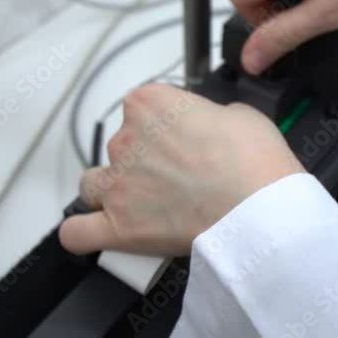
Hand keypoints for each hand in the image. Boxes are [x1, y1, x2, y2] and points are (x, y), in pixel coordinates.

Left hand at [59, 83, 303, 256]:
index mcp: (151, 103)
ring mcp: (118, 184)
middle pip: (120, 146)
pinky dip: (83, 233)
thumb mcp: (242, 115)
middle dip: (143, 161)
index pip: (142, 108)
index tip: (182, 140)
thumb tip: (210, 128)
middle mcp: (126, 139)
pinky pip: (77, 232)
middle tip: (178, 178)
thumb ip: (212, 116)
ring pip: (93, 184)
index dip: (164, 125)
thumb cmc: (255, 162)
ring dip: (111, 192)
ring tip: (143, 206)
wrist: (260, 210)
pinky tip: (96, 232)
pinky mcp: (117, 226)